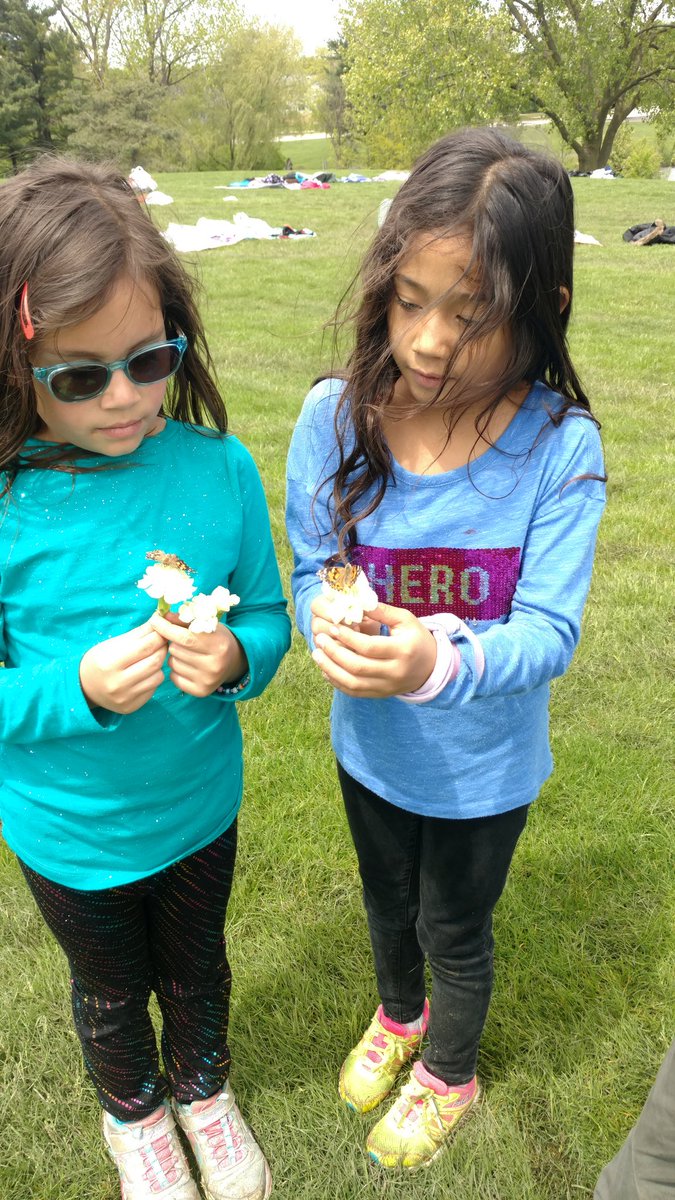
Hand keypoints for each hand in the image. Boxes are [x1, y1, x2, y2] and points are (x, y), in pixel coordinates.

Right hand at [79, 622, 167, 713]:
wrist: (84, 687)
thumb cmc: (100, 660)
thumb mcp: (113, 644)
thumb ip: (138, 634)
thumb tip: (160, 620)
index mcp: (110, 663)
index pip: (145, 647)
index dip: (158, 636)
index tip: (163, 630)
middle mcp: (117, 684)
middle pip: (154, 662)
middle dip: (162, 649)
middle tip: (162, 642)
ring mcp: (125, 698)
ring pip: (158, 677)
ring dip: (159, 665)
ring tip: (151, 658)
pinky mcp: (131, 707)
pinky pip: (153, 689)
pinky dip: (153, 678)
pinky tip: (144, 673)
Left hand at [149, 611, 247, 696]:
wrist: (233, 661)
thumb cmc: (216, 638)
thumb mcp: (206, 624)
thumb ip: (184, 620)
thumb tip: (162, 616)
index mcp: (218, 645)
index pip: (185, 637)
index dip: (166, 628)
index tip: (154, 620)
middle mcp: (214, 665)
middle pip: (176, 650)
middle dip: (172, 642)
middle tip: (181, 640)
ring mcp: (207, 680)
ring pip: (172, 664)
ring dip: (174, 656)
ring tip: (186, 653)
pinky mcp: (201, 691)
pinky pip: (174, 677)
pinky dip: (175, 670)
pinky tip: (187, 665)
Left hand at [310, 602, 436, 697]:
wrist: (431, 666)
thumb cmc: (416, 638)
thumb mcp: (405, 619)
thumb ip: (382, 611)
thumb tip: (356, 602)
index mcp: (403, 650)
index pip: (370, 647)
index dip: (348, 638)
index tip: (333, 626)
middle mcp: (395, 672)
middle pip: (358, 667)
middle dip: (335, 653)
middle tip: (321, 639)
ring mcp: (387, 687)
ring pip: (353, 684)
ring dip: (331, 670)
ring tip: (316, 655)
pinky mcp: (381, 694)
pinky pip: (355, 692)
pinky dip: (337, 682)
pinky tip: (326, 669)